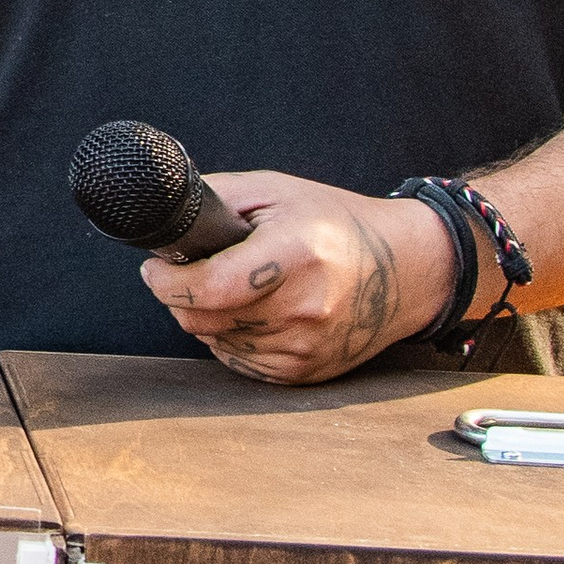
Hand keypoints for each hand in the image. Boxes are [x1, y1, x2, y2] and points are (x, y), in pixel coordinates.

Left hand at [138, 173, 457, 384]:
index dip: (169, 281)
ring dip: (209, 317)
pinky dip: (233, 337)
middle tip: (195, 273)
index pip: (211, 287)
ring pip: (215, 342)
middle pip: (203, 319)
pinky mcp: (307, 372)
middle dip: (183, 296)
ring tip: (238, 287)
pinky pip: (239, 360)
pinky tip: (257, 312)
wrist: (406, 269)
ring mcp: (307, 346)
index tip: (156, 269)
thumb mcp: (276, 191)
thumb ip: (219, 199)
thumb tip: (168, 217)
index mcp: (296, 255)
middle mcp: (305, 308)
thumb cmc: (337, 223)